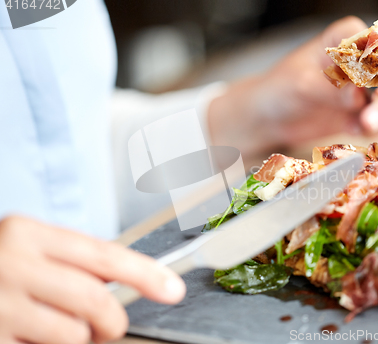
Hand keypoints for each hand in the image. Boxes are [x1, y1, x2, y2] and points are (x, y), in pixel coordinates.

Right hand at [0, 215, 185, 343]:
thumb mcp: (29, 247)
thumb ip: (74, 261)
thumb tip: (132, 281)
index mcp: (28, 234)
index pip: (103, 254)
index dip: (145, 274)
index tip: (173, 289)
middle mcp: (11, 266)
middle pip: (95, 301)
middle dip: (113, 321)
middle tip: (109, 326)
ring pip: (73, 336)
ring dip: (80, 340)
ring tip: (59, 329)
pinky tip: (32, 336)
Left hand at [208, 16, 377, 155]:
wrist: (269, 117)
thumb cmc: (279, 89)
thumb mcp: (301, 85)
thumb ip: (331, 91)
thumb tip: (357, 97)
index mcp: (348, 37)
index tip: (374, 88)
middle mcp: (365, 58)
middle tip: (369, 120)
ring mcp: (369, 86)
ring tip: (364, 128)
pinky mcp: (366, 111)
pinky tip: (356, 131)